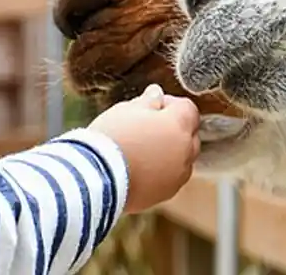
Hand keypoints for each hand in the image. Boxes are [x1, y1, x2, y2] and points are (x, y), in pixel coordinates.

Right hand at [88, 84, 200, 212]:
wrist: (96, 178)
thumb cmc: (111, 138)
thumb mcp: (126, 110)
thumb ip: (148, 100)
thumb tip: (156, 93)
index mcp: (179, 124)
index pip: (187, 108)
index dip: (169, 104)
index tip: (152, 106)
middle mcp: (185, 150)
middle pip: (189, 134)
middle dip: (173, 129)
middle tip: (147, 128)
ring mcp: (178, 174)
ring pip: (183, 158)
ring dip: (170, 152)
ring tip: (142, 150)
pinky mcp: (167, 193)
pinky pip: (172, 177)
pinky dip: (162, 172)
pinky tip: (140, 168)